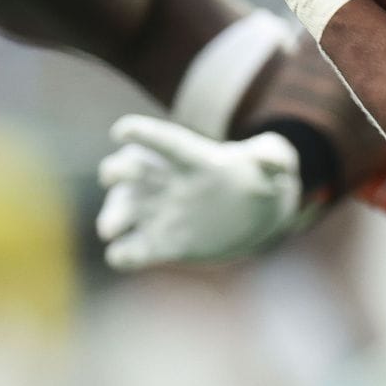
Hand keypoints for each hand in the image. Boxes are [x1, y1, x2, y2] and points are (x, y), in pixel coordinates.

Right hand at [96, 115, 304, 270]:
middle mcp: (169, 183)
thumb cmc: (261, 180)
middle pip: (134, 171)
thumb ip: (275, 157)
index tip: (121, 129)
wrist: (254, 216)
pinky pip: (135, 250)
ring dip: (113, 216)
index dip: (146, 135)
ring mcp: (162, 214)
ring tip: (109, 228)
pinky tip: (122, 256)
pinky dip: (124, 254)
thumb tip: (272, 160)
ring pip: (125, 210)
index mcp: (195, 159)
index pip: (169, 143)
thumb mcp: (275, 161)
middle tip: (111, 174)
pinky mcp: (163, 244)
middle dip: (116, 170)